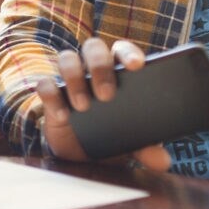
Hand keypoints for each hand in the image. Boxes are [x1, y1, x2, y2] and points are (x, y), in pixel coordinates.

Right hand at [37, 37, 169, 170]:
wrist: (82, 154)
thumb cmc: (112, 134)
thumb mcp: (131, 142)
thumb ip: (146, 148)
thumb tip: (162, 161)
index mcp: (117, 70)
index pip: (121, 50)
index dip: (128, 53)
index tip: (136, 66)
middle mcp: (91, 68)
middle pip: (93, 47)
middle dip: (99, 66)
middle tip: (108, 95)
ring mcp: (69, 78)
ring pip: (67, 58)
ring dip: (75, 78)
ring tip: (84, 107)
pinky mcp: (51, 94)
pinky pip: (45, 84)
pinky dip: (52, 96)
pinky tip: (63, 116)